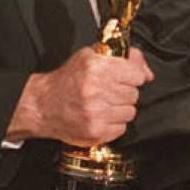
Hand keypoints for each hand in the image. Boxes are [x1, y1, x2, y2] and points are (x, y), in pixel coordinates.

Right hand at [6, 46, 153, 146]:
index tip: (124, 78)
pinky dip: (114, 123)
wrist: (42, 106)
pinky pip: (122, 128)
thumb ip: (125, 58)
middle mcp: (96, 90)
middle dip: (124, 92)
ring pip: (130, 111)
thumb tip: (147, 73)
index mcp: (96, 68)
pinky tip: (101, 116)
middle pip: (134, 94)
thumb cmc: (67, 81)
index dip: (132, 76)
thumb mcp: (92, 57)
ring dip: (120, 108)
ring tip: (104, 104)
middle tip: (109, 92)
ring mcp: (96, 113)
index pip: (136, 74)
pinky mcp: (96, 131)